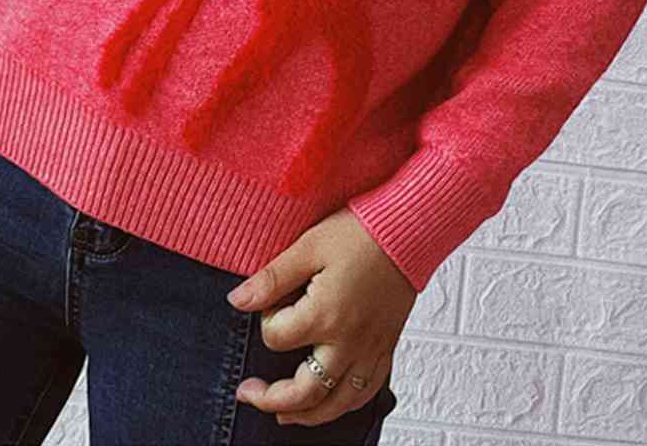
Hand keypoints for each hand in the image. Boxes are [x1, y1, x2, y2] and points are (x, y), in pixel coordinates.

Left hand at [226, 206, 415, 426]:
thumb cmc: (362, 234)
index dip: (266, 319)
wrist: (408, 230)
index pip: (277, 338)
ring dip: (307, 415)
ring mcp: (370, 349)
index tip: (273, 299)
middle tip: (248, 393)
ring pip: (337, 404)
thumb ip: (272, 279)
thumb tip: (238, 301)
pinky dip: (346, 405)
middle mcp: (349, 343)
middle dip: (271, 398)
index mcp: (325, 316)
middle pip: (304, 392)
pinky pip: (368, 392)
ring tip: (284, 414)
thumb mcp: (308, 246)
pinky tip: (334, 401)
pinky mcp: (386, 347)